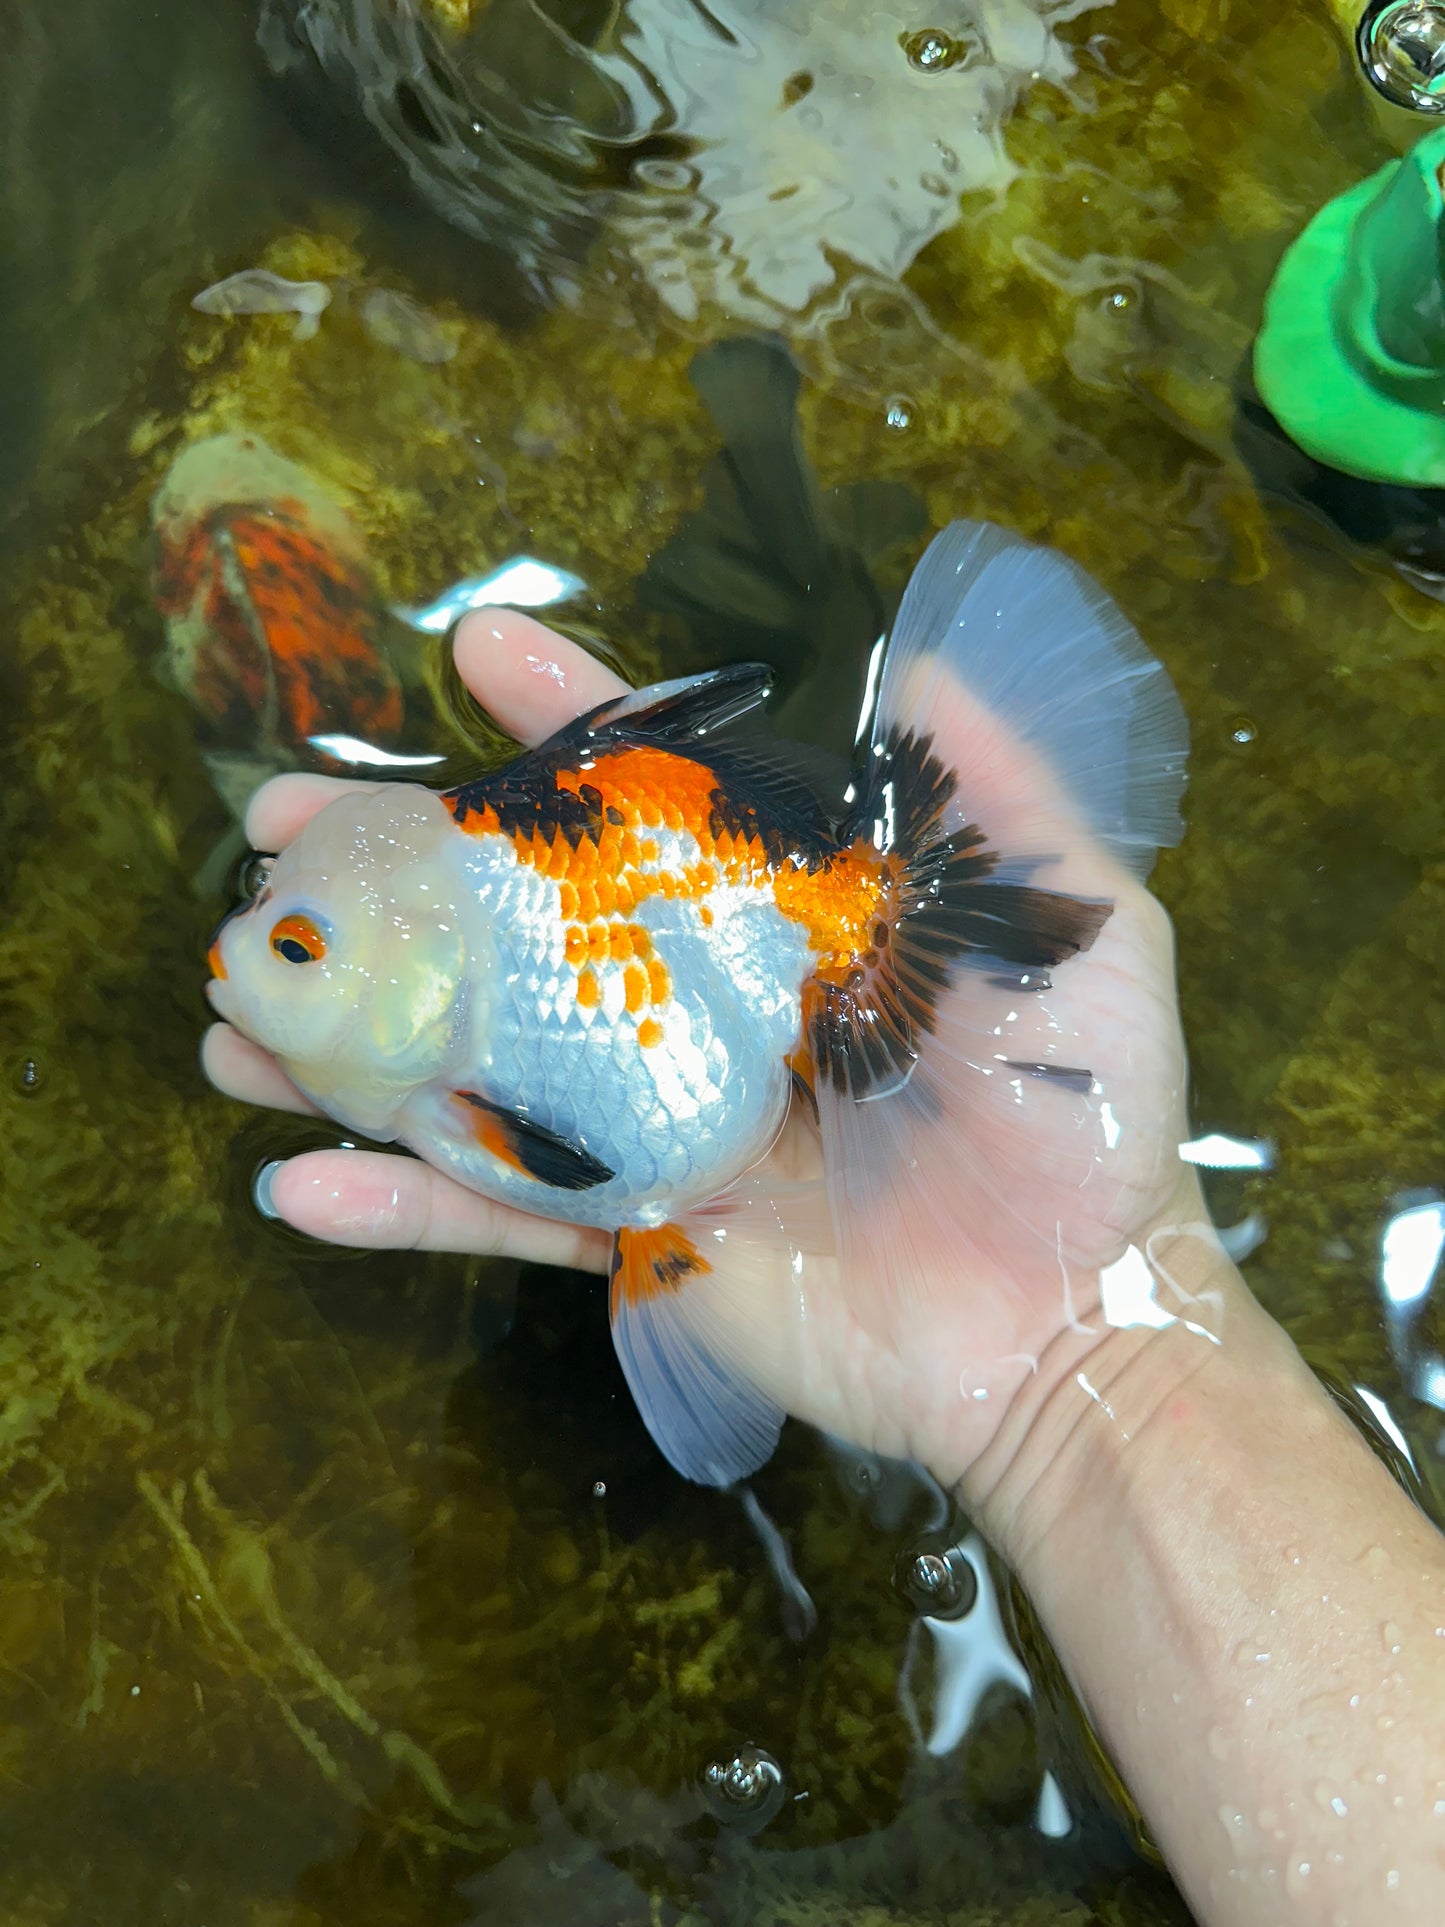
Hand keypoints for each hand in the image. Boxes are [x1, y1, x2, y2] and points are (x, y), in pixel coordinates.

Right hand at [205, 610, 1206, 1519]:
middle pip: (522, 919)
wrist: (1076, 1327)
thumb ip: (992, 793)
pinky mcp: (641, 1239)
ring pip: (475, 1063)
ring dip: (347, 1036)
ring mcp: (658, 1125)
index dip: (566, 726)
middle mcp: (701, 1008)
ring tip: (234, 1001)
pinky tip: (294, 1187)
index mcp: (785, 925)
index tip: (474, 655)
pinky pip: (499, 1217)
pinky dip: (397, 1207)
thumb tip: (919, 655)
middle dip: (392, 866)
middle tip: (272, 826)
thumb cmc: (1079, 1120)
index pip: (655, 803)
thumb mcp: (1074, 923)